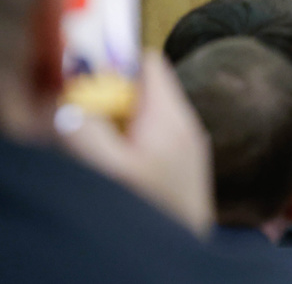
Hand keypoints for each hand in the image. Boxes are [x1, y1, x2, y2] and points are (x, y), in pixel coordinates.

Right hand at [58, 54, 213, 235]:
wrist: (181, 256)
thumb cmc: (151, 212)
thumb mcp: (109, 170)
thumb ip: (87, 130)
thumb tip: (73, 106)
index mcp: (171, 117)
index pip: (149, 64)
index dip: (115, 68)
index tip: (89, 88)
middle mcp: (187, 125)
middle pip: (146, 90)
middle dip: (113, 102)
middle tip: (90, 126)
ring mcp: (190, 146)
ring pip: (149, 117)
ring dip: (122, 128)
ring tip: (108, 156)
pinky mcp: (187, 166)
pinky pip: (156, 139)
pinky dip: (135, 146)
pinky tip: (125, 173)